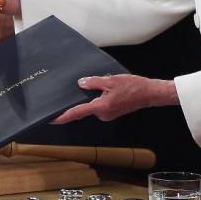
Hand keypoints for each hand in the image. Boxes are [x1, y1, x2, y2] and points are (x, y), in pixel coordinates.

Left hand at [52, 74, 177, 123]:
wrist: (149, 94)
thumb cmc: (133, 87)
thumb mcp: (111, 80)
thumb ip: (93, 82)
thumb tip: (81, 84)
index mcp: (101, 107)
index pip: (77, 112)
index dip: (63, 116)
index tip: (51, 119)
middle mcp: (103, 114)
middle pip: (84, 108)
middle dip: (79, 100)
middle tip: (79, 89)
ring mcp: (107, 115)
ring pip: (92, 106)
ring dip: (91, 98)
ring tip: (102, 85)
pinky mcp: (110, 113)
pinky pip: (98, 106)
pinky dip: (97, 99)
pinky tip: (105, 90)